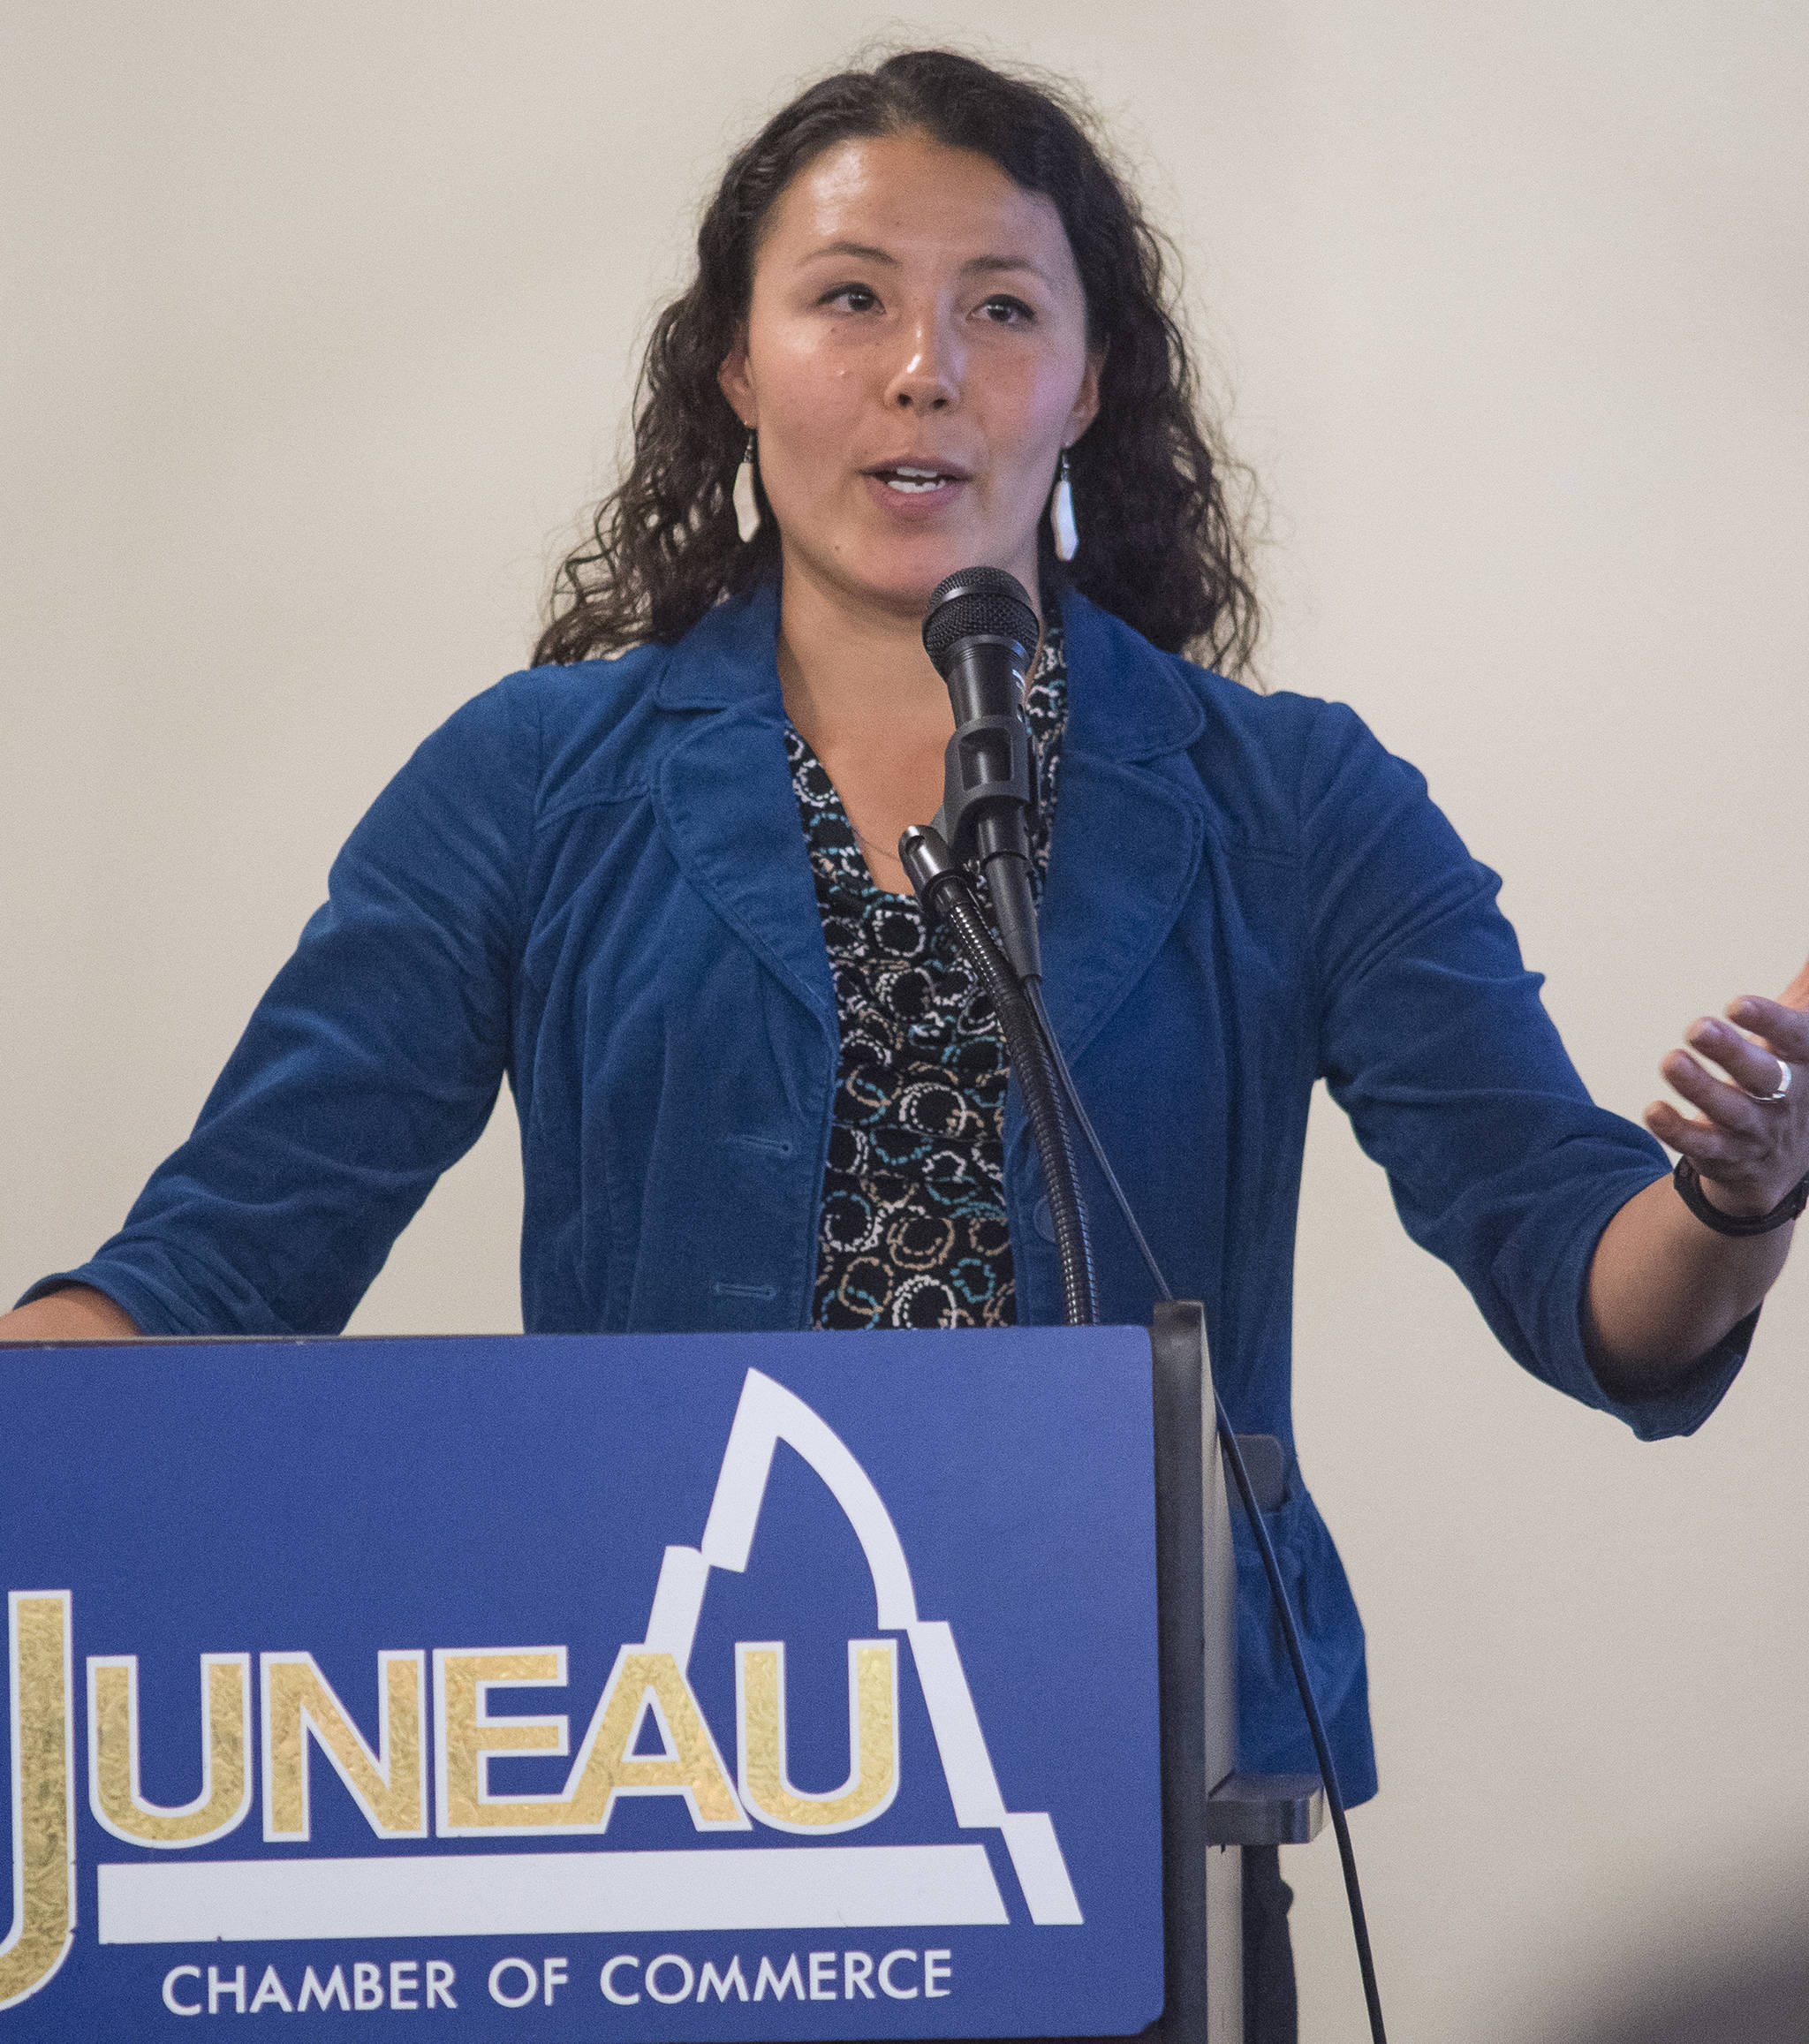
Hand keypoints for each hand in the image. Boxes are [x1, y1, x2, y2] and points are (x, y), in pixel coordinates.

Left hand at [1646, 956, 1808, 1219]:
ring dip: (1699, 1087)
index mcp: (1808, 1062)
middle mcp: (1788, 1099)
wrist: (1783, 1160)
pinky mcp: (1727, 1156)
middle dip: (1731, 1052)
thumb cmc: (1788, 1077)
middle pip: (1763, 1077)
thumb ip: (1806, 989)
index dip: (1770, 1021)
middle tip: (1695, 1027)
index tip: (1736, 1003)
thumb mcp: (1801, 1037)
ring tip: (1670, 1061)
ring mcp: (1758, 1132)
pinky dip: (1677, 1131)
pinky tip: (1654, 1109)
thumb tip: (1808, 939)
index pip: (1797, 1040)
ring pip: (1731, 1112)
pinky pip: (1703, 1147)